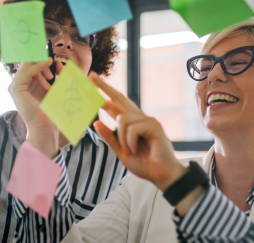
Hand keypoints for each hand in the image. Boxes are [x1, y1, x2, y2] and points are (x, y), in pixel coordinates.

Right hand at [8, 58, 63, 157]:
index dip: (42, 56)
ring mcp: (16, 85)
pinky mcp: (16, 88)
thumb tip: (56, 62)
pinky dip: (38, 66)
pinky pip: (27, 71)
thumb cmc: (50, 110)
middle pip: (29, 61)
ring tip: (51, 78)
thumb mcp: (54, 87)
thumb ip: (54, 74)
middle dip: (43, 61)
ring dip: (42, 66)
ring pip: (28, 64)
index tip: (53, 55)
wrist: (45, 125)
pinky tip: (47, 63)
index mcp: (27, 82)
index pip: (32, 62)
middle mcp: (20, 82)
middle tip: (55, 67)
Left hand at [89, 73, 186, 190]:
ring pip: (123, 119)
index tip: (92, 81)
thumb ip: (110, 138)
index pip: (116, 104)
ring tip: (129, 151)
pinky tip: (135, 150)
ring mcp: (147, 121)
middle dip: (105, 87)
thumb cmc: (145, 164)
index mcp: (131, 123)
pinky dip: (130, 141)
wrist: (161, 176)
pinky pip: (132, 128)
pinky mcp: (154, 126)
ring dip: (122, 138)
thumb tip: (96, 123)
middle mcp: (139, 118)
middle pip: (120, 98)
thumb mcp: (121, 152)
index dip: (105, 93)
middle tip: (92, 77)